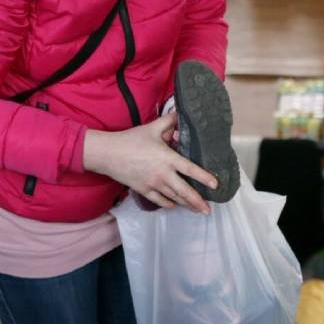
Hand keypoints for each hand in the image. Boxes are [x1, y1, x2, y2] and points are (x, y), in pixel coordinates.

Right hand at [82, 113, 216, 213]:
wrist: (108, 154)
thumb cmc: (131, 140)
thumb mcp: (152, 128)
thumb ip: (169, 121)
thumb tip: (181, 112)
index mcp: (167, 158)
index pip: (190, 169)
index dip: (204, 177)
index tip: (215, 185)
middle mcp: (162, 174)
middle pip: (184, 191)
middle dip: (197, 201)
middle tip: (208, 210)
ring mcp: (152, 184)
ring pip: (173, 198)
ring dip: (185, 204)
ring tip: (196, 210)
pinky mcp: (143, 190)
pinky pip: (159, 201)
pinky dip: (169, 204)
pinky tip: (175, 206)